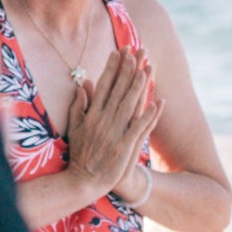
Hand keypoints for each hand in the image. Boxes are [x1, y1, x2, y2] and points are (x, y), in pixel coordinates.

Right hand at [57, 41, 159, 198]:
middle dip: (128, 69)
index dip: (112, 67)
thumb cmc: (81, 155)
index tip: (118, 51)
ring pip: (129, 105)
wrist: (84, 182)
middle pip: (118, 90)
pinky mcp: (124, 148)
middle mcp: (103, 121)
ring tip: (147, 69)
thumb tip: (82, 85)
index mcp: (92, 115)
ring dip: (139, 87)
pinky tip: (157, 103)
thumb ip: (78, 106)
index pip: (103, 86)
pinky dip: (148, 116)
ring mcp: (114, 134)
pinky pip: (138, 129)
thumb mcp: (75, 128)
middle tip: (136, 50)